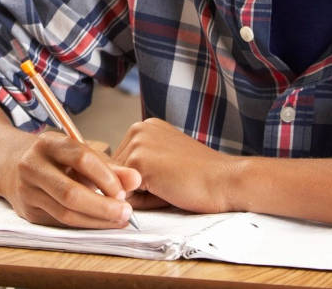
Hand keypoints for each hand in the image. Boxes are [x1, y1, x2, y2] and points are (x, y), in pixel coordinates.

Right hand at [0, 130, 141, 227]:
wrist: (9, 164)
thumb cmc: (53, 158)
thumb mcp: (77, 153)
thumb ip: (108, 166)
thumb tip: (135, 180)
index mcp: (48, 143)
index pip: (81, 158)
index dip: (105, 176)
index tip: (124, 191)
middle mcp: (32, 165)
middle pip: (70, 192)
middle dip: (102, 206)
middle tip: (126, 212)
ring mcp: (27, 190)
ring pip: (64, 212)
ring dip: (95, 220)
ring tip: (118, 220)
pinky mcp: (27, 211)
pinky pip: (59, 222)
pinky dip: (83, 225)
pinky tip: (100, 223)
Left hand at [113, 118, 236, 213]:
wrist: (226, 181)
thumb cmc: (199, 179)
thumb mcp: (163, 166)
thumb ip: (134, 172)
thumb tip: (105, 188)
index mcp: (145, 128)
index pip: (122, 165)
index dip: (141, 183)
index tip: (171, 176)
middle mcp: (138, 128)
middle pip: (117, 174)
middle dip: (137, 189)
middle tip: (172, 182)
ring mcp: (137, 142)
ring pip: (119, 185)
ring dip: (140, 196)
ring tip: (170, 186)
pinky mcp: (138, 160)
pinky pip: (125, 194)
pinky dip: (144, 202)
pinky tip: (168, 190)